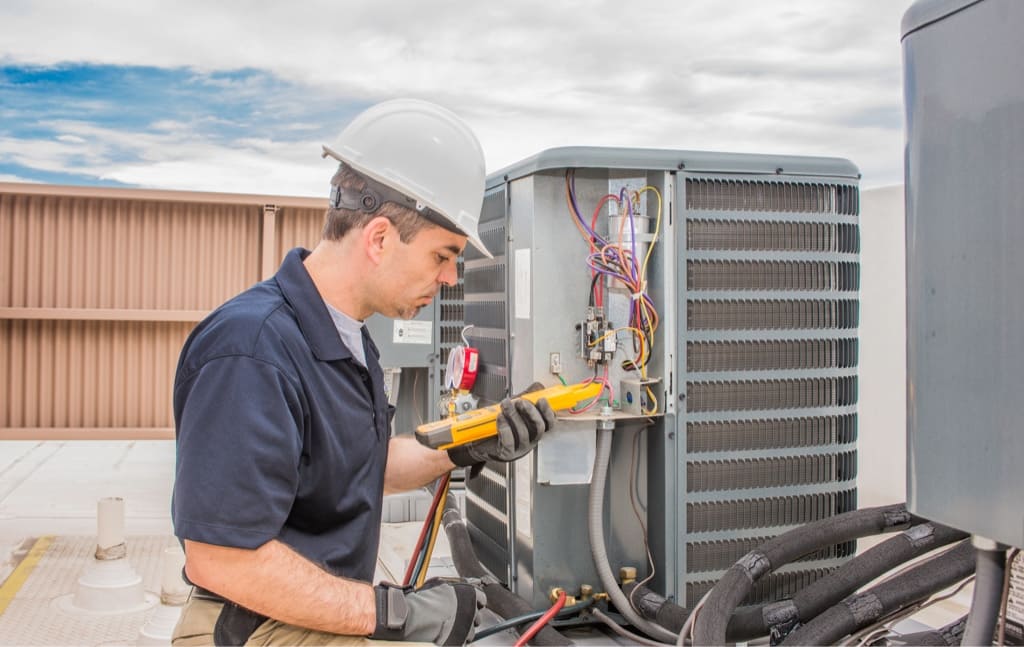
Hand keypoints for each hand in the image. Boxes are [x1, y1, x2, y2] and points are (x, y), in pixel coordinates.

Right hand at [371, 578, 485, 645]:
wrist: (417, 618)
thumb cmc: (426, 599)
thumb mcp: (441, 583)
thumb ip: (456, 584)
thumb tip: (466, 582)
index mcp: (471, 594)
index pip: (482, 598)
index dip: (474, 601)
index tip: (467, 602)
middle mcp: (473, 611)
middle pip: (477, 616)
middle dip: (469, 616)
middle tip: (455, 615)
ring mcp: (467, 628)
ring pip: (470, 631)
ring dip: (462, 629)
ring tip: (447, 626)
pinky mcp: (460, 641)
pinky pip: (462, 641)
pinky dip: (456, 639)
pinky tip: (445, 634)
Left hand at [448, 397, 555, 466]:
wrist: (479, 440)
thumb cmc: (498, 424)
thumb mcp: (514, 408)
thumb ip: (527, 397)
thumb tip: (538, 387)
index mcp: (534, 429)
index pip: (549, 423)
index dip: (548, 412)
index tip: (541, 400)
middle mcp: (530, 440)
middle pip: (539, 428)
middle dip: (531, 412)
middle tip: (521, 402)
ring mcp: (519, 448)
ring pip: (524, 434)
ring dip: (514, 416)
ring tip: (505, 405)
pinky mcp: (507, 453)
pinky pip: (509, 442)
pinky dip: (505, 428)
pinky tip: (500, 418)